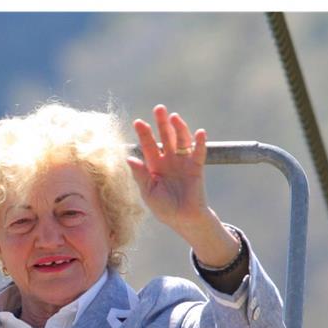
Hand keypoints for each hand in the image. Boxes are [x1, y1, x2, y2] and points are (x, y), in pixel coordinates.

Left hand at [128, 105, 239, 266]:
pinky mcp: (197, 168)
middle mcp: (169, 160)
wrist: (183, 220)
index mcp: (154, 166)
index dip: (144, 134)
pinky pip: (199, 153)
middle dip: (162, 123)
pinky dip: (200, 143)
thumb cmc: (163, 208)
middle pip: (165, 137)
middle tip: (159, 108)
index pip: (148, 146)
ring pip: (181, 141)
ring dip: (179, 128)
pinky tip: (199, 133)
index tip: (138, 122)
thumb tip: (128, 158)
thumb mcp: (148, 192)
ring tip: (174, 117)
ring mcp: (183, 163)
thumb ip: (140, 175)